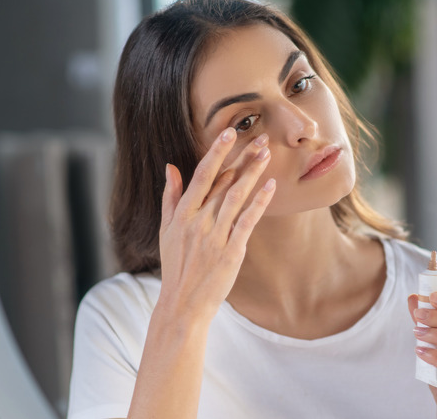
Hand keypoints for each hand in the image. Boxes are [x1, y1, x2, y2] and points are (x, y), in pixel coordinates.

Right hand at [158, 128, 274, 321]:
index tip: (229, 132)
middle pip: (223, 182)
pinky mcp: (231, 252)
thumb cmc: (175, 266)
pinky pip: (247, 221)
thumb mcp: (166, 230)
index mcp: (182, 214)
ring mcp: (214, 236)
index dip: (216, 152)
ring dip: (252, 173)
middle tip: (261, 137)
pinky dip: (259, 202)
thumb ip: (170, 197)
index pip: (201, 175)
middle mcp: (198, 221)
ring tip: (267, 153)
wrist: (182, 304)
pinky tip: (270, 186)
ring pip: (236, 196)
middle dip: (242, 157)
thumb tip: (170, 167)